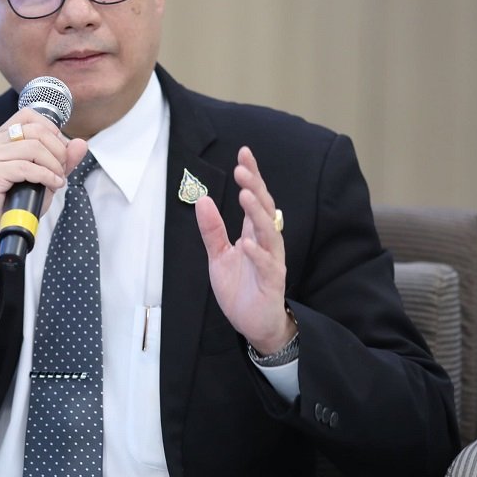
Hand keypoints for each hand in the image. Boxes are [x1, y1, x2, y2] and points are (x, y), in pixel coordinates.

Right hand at [0, 110, 87, 299]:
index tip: (60, 153)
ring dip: (54, 165)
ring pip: (34, 148)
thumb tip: (82, 143)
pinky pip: (27, 167)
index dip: (52, 130)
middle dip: (58, 150)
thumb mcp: (44, 178)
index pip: (29, 115)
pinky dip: (46, 176)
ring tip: (57, 180)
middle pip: (36, 130)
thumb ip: (62, 160)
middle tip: (62, 171)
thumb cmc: (16, 206)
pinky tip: (53, 186)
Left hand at [194, 146, 294, 354]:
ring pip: (269, 233)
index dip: (251, 176)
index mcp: (253, 233)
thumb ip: (212, 230)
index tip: (244, 153)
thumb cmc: (240, 288)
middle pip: (264, 209)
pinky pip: (267, 265)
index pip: (255, 199)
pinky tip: (248, 243)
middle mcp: (266, 242)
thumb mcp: (218, 256)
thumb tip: (203, 200)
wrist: (253, 323)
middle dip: (255, 187)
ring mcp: (271, 261)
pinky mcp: (272, 282)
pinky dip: (258, 254)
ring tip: (246, 195)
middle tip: (242, 168)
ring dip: (258, 214)